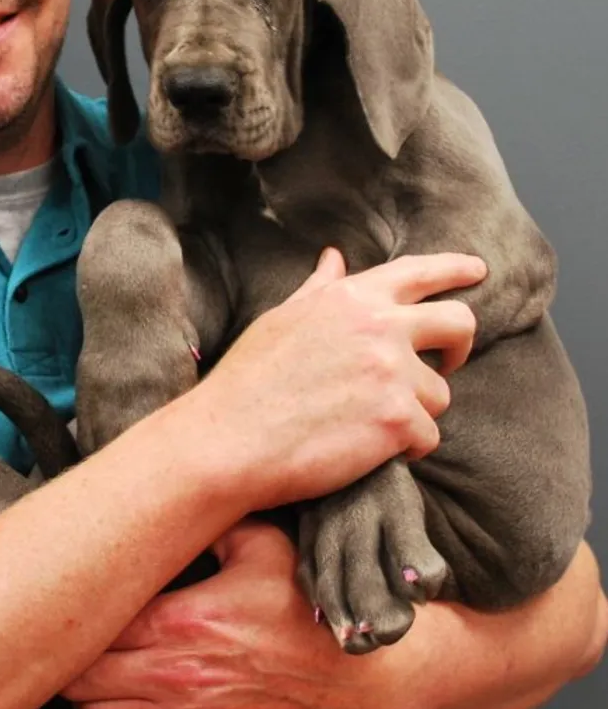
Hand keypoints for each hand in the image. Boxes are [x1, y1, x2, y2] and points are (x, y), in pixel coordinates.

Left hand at [62, 521, 391, 708]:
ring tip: (93, 679)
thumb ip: (213, 520)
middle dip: (73, 661)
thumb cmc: (309, 613)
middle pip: (83, 677)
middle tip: (78, 642)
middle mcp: (174, 677)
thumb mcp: (265, 546)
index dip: (81, 615)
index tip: (80, 605)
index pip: (98, 624)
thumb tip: (176, 496)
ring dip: (86, 701)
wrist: (363, 683)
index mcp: (182, 620)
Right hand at [200, 247, 483, 510]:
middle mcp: (379, 326)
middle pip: (458, 324)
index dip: (454, 269)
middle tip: (448, 364)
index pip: (418, 272)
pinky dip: (404, 449)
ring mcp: (392, 372)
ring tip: (368, 424)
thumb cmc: (248, 382)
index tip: (478, 272)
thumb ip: (319, 290)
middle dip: (460, 346)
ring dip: (414, 411)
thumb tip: (334, 259)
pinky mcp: (398, 419)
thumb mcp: (282, 320)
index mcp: (350, 298)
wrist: (230, 439)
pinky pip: (427, 437)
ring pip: (440, 393)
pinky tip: (366, 449)